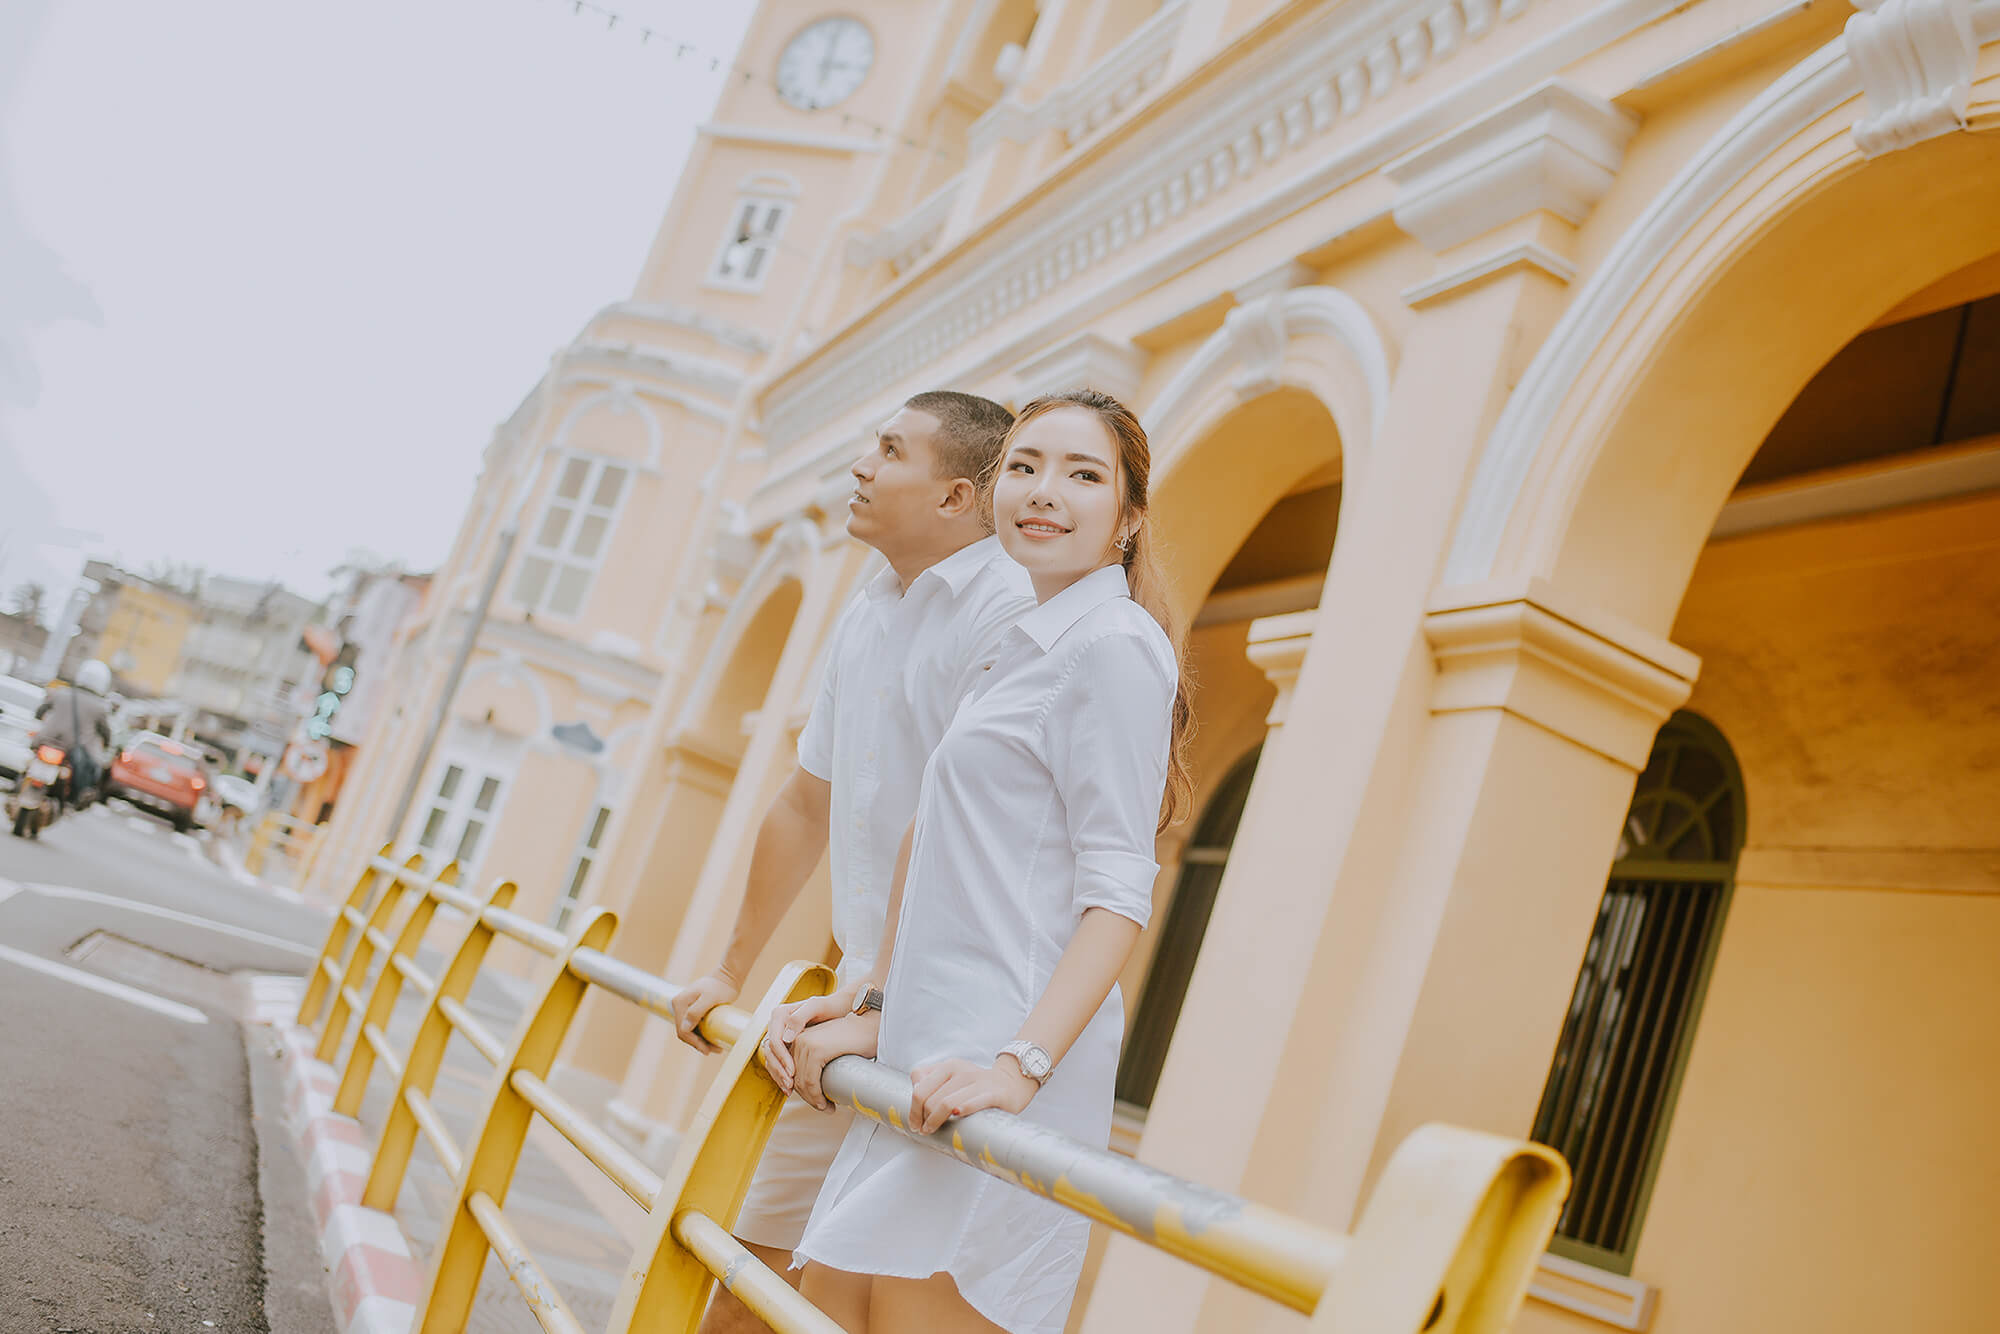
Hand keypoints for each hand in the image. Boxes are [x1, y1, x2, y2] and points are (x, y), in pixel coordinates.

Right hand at [672, 972, 739, 1053]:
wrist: (728, 977)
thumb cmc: (721, 986)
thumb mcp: (710, 998)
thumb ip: (696, 1012)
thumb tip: (684, 1028)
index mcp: (679, 1003)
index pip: (683, 1030)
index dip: (694, 1042)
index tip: (707, 1050)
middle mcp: (679, 1006)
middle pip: (685, 1032)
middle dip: (699, 1044)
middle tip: (715, 1050)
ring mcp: (685, 1009)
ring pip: (690, 1032)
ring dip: (702, 1041)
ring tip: (717, 1047)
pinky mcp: (693, 1011)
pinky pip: (695, 1027)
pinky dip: (703, 1035)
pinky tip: (713, 1040)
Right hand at [760, 991, 864, 1092]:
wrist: (837, 1008)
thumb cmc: (829, 1006)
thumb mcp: (817, 1006)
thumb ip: (799, 1018)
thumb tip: (786, 1039)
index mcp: (780, 1015)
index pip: (775, 1041)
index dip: (782, 1059)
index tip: (792, 1072)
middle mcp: (776, 1025)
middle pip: (770, 1052)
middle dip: (779, 1070)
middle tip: (790, 1085)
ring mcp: (779, 1035)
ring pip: (772, 1059)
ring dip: (779, 1076)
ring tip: (790, 1090)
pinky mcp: (785, 1045)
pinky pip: (778, 1062)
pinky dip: (782, 1075)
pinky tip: (791, 1088)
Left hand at [787, 1012, 879, 1111]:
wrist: (870, 1026)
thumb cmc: (854, 1038)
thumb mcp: (827, 1046)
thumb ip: (815, 1057)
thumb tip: (809, 1083)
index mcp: (798, 1037)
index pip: (791, 1071)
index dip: (802, 1091)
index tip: (815, 1101)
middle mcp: (799, 1038)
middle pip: (795, 1078)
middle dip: (808, 1098)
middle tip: (824, 1107)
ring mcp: (806, 1043)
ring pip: (802, 1082)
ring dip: (813, 1101)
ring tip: (827, 1108)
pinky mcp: (817, 1050)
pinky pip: (811, 1081)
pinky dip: (816, 1096)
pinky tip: (826, 1103)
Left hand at [907, 1057, 1037, 1134]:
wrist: (1011, 1083)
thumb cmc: (974, 1086)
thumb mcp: (950, 1077)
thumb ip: (929, 1081)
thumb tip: (914, 1093)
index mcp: (948, 1067)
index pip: (920, 1088)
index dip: (913, 1109)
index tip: (915, 1123)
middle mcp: (961, 1071)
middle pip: (931, 1100)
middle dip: (923, 1119)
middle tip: (924, 1130)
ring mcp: (978, 1082)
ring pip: (947, 1104)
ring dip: (935, 1121)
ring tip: (932, 1131)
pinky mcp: (994, 1094)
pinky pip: (974, 1102)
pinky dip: (963, 1109)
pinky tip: (957, 1116)